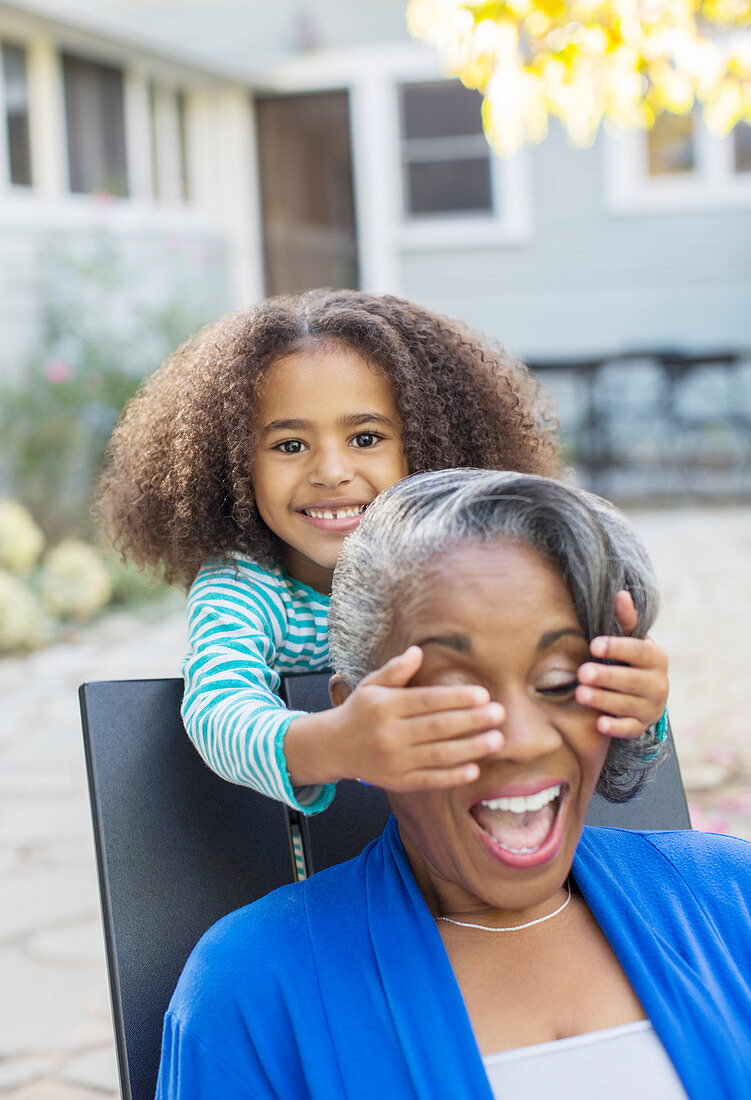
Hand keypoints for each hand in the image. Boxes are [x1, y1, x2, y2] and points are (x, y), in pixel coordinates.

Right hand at [326, 646, 504, 790]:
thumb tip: (418, 651)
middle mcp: (390, 734)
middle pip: (438, 727)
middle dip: (472, 720)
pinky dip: (453, 776)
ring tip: (497, 739)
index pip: (427, 700)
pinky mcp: (398, 781)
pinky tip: (475, 769)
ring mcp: (394, 760)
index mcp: (385, 706)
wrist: (333, 747)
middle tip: (500, 713)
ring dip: (471, 748)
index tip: (483, 694)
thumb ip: (396, 669)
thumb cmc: (360, 710)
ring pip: (438, 755)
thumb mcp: (371, 685)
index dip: (456, 697)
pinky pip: (430, 779)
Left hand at [575, 590, 668, 738]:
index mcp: (656, 658)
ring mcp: (651, 707)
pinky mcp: (641, 726)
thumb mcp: (629, 639)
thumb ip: (625, 620)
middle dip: (606, 676)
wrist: (644, 695)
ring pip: (627, 704)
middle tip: (582, 672)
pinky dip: (616, 727)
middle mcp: (658, 684)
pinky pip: (629, 729)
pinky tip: (599, 724)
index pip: (638, 651)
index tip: (594, 645)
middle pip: (631, 680)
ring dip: (603, 700)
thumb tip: (620, 594)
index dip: (617, 647)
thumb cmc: (629, 661)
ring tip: (580, 693)